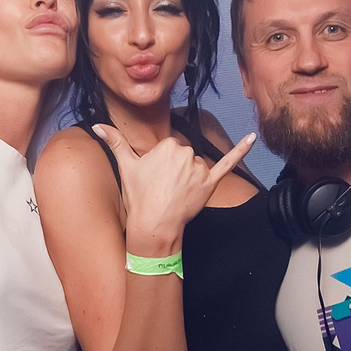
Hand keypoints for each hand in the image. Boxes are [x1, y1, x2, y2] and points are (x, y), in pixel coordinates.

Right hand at [91, 125, 255, 254]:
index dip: (163, 164)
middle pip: (184, 156)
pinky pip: (228, 164)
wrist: (153, 225)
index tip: (156, 178)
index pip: (170, 148)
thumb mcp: (125, 166)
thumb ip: (114, 142)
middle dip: (176, 171)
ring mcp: (199, 169)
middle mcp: (186, 153)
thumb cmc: (139, 197)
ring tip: (176, 194)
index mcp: (168, 145)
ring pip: (197, 166)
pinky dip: (241, 150)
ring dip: (190, 178)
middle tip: (163, 188)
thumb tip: (98, 126)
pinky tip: (252, 138)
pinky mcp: (210, 183)